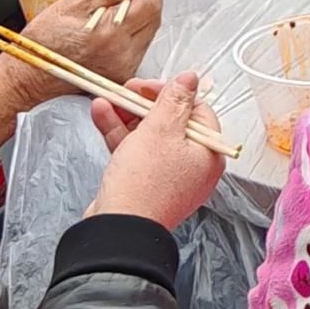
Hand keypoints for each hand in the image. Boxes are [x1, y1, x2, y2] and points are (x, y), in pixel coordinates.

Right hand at [0, 0, 158, 118]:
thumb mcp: (74, 3)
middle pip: (155, 18)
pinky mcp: (123, 76)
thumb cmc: (45, 40)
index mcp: (111, 32)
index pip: (152, 2)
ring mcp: (125, 67)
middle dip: (145, 2)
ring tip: (110, 17)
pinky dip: (131, 36)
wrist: (31, 76)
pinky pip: (139, 48)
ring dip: (138, 19)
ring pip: (149, 33)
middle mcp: (123, 54)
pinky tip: (110, 34)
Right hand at [86, 73, 225, 228]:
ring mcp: (168, 178)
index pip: (196, 111)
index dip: (171, 93)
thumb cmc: (144, 183)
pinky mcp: (145, 185)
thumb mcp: (161, 130)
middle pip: (171, 123)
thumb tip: (189, 79)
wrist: (118, 229)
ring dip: (126, 115)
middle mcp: (192, 167)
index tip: (147, 86)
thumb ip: (174, 101)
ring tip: (105, 98)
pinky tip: (101, 115)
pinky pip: (135, 152)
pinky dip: (119, 134)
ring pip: (149, 136)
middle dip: (143, 104)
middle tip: (125, 91)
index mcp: (208, 154)